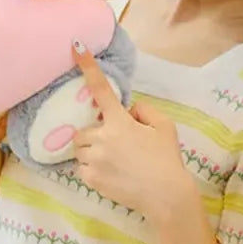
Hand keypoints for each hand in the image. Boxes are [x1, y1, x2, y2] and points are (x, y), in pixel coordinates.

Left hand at [72, 47, 190, 225]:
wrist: (166, 196)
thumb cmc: (167, 160)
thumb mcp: (165, 127)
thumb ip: (144, 111)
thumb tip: (128, 110)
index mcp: (120, 122)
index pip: (100, 89)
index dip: (87, 66)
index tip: (75, 47)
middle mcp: (102, 139)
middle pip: (83, 129)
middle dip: (95, 133)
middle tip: (115, 144)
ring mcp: (93, 160)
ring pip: (80, 149)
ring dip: (92, 150)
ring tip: (114, 161)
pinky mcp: (90, 179)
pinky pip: (81, 168)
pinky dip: (92, 169)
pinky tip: (112, 174)